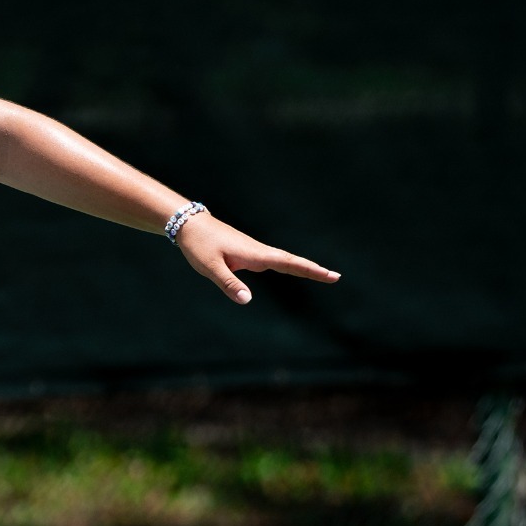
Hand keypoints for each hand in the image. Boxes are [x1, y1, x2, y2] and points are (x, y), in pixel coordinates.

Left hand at [174, 213, 339, 303]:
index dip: (310, 270)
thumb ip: (228, 283)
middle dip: (313, 270)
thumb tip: (248, 300)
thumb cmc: (199, 245)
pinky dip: (289, 264)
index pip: (288, 263)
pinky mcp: (247, 252)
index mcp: (254, 254)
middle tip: (335, 277)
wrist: (189, 224)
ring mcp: (254, 251)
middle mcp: (258, 251)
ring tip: (322, 274)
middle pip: (291, 261)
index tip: (331, 275)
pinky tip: (294, 268)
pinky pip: (273, 260)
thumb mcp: (210, 267)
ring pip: (284, 260)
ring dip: (303, 266)